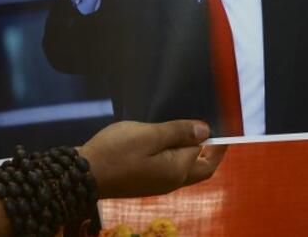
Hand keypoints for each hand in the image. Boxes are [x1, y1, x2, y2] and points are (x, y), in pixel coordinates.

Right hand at [78, 120, 226, 198]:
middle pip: (201, 169)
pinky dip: (176, 155)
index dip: (216, 140)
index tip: (224, 124)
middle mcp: (171, 182)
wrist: (84, 174)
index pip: (206, 155)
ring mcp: (157, 184)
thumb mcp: (149, 135)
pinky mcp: (145, 182)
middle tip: (213, 129)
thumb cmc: (116, 152)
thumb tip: (206, 132)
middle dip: (211, 151)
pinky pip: (170, 169)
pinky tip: (166, 140)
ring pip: (185, 169)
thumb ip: (178, 132)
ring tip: (188, 129)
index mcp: (177, 171)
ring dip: (191, 152)